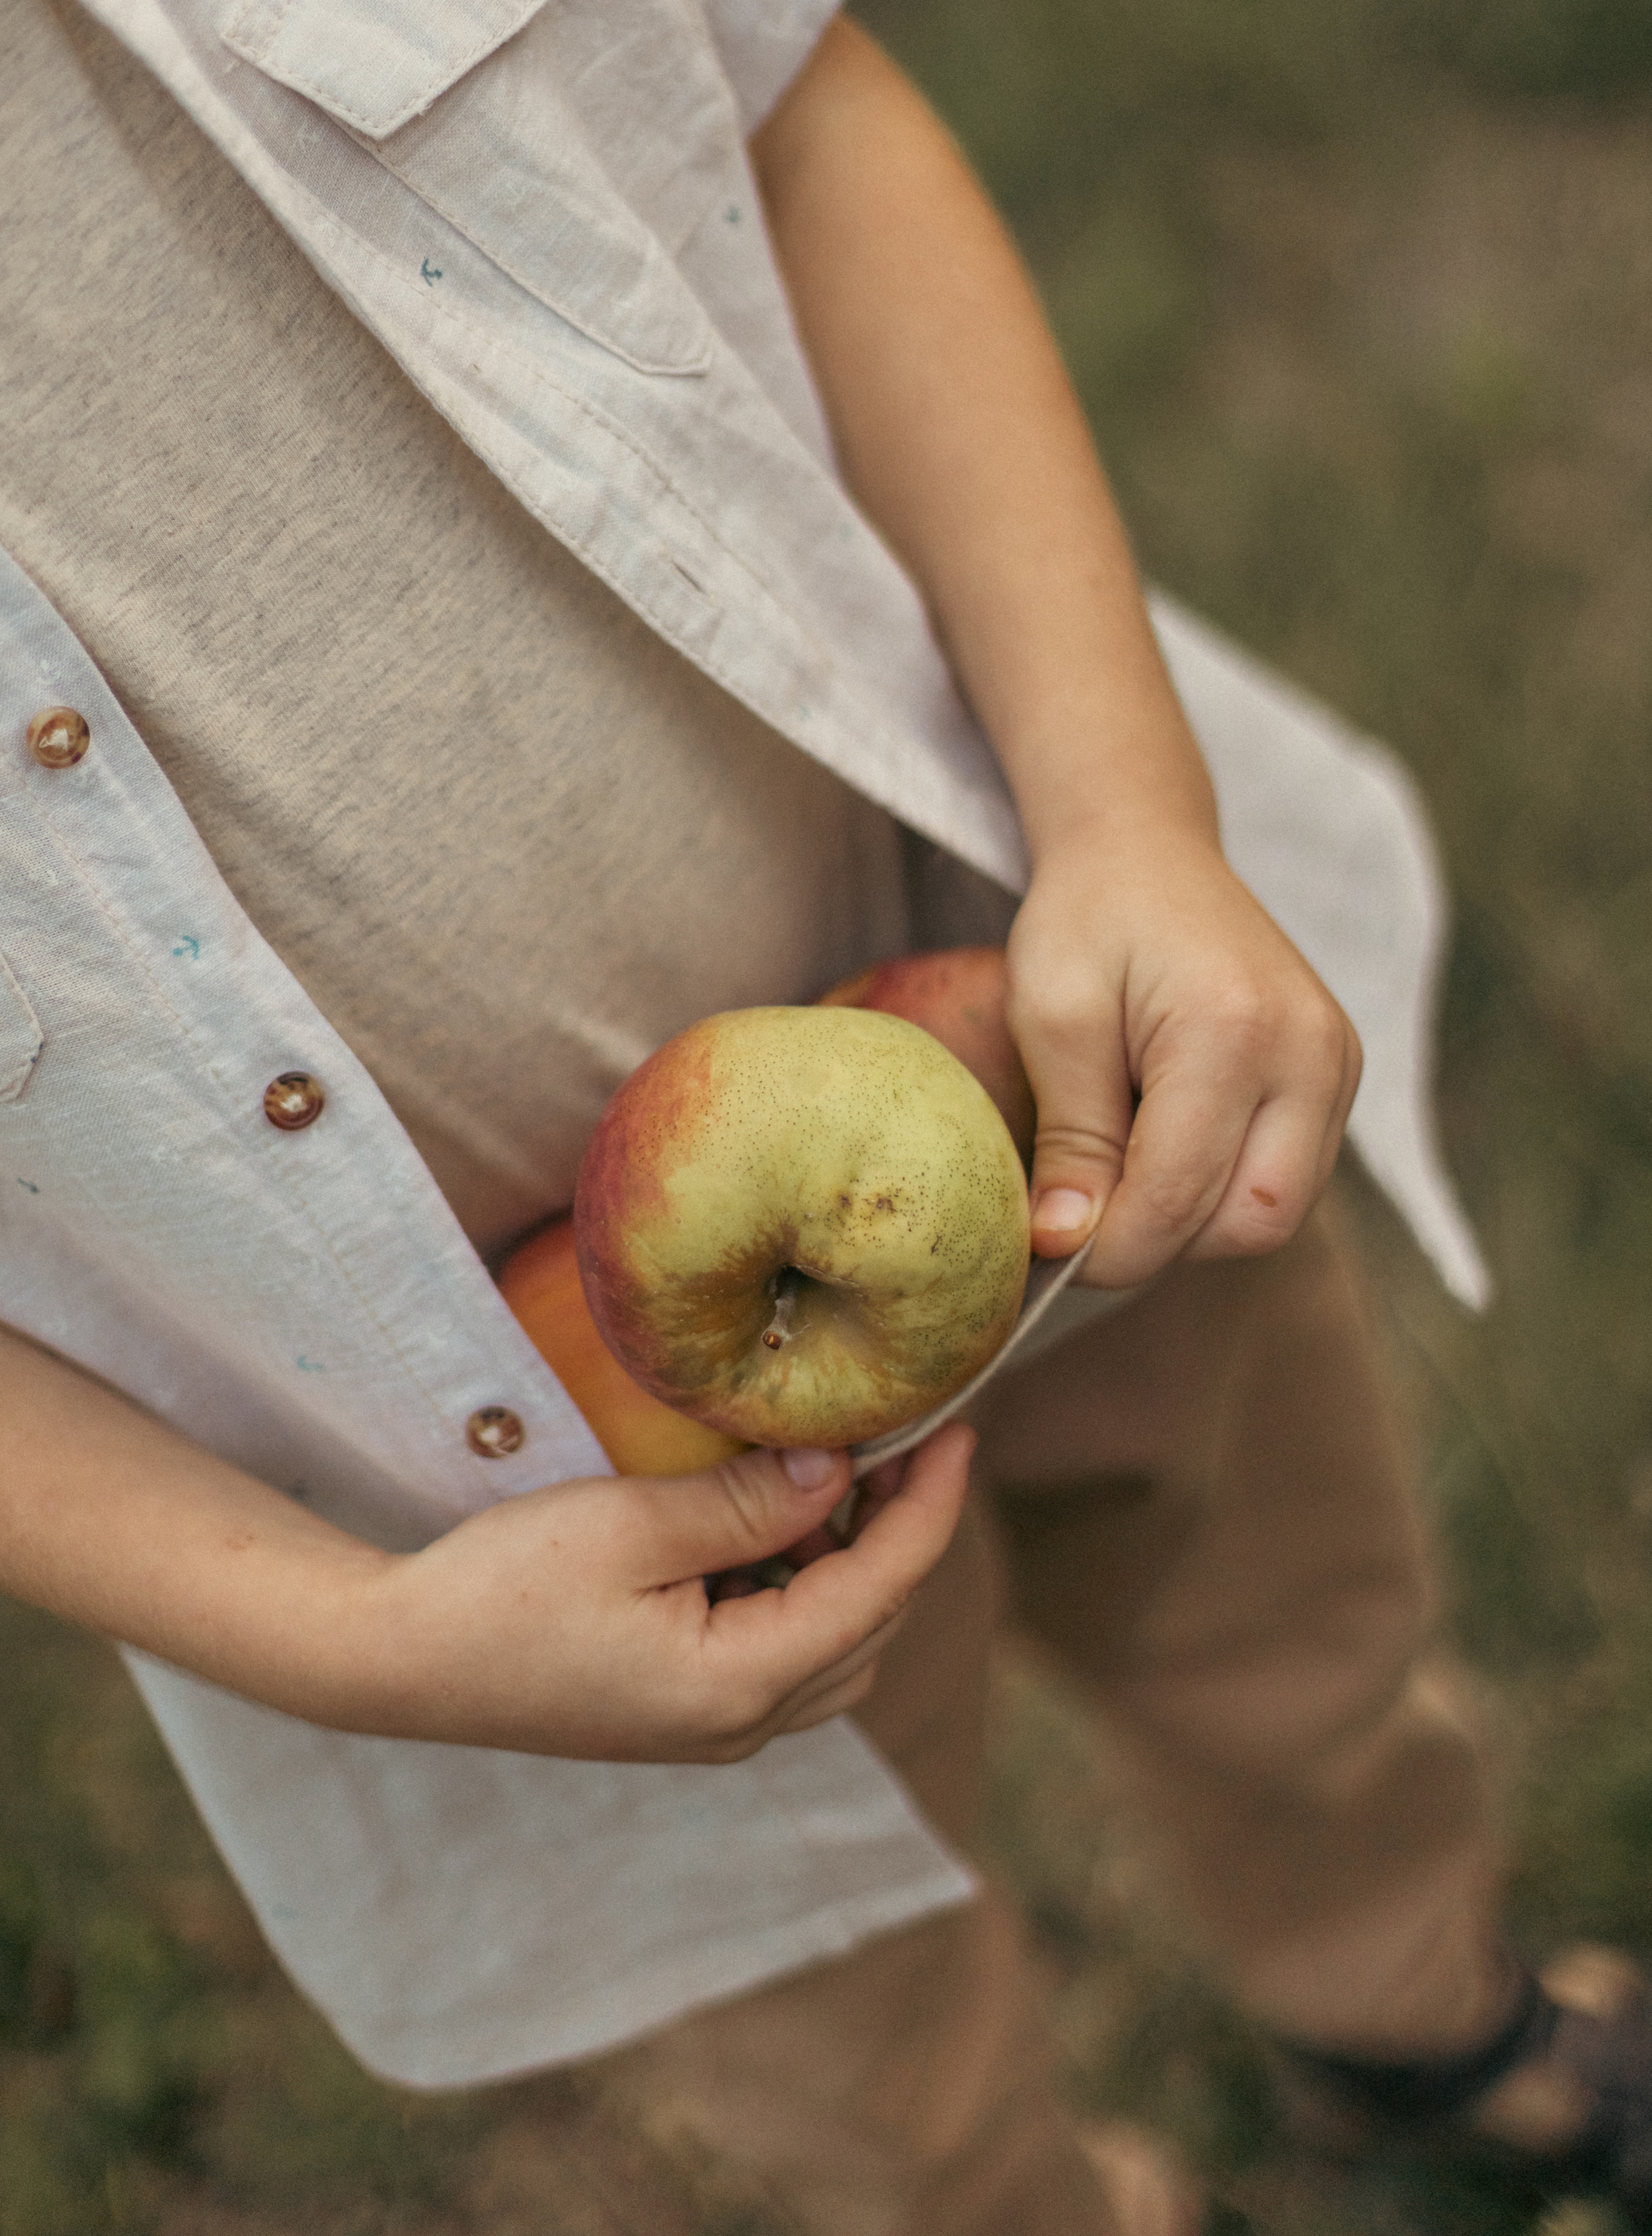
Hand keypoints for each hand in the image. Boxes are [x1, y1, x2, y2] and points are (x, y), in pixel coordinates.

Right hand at [355, 1426, 973, 1763]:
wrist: (400, 1659)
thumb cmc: (501, 1588)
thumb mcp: (629, 1525)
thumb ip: (748, 1503)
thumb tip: (842, 1468)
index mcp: (739, 1688)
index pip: (880, 1591)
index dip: (931, 1508)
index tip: (960, 1430)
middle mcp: (741, 1726)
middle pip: (871, 1625)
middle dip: (896, 1530)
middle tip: (897, 1435)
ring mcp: (712, 1725)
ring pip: (833, 1642)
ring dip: (847, 1559)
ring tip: (821, 1470)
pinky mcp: (684, 1707)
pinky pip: (782, 1647)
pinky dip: (797, 1583)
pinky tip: (763, 1519)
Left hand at [1007, 818, 1360, 1289]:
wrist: (1148, 850)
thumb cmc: (1089, 920)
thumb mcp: (1053, 1020)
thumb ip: (1070, 1139)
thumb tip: (1065, 1246)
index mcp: (1234, 1030)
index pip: (1176, 1196)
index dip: (1108, 1247)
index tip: (1046, 1247)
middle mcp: (1312, 1053)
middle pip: (1251, 1223)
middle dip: (1161, 1241)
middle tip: (1085, 1211)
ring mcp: (1338, 1064)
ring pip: (1275, 1214)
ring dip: (1193, 1222)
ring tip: (1121, 1168)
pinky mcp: (1338, 1075)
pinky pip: (1288, 1178)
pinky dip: (1221, 1191)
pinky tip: (1163, 1147)